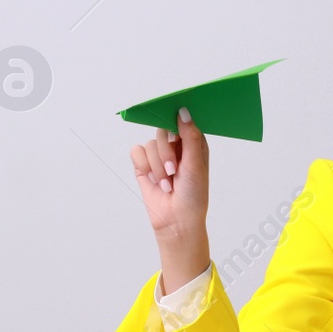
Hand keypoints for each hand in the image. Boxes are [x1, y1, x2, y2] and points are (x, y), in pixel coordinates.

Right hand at [129, 107, 209, 288]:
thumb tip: (183, 111)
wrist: (177, 220)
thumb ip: (190, 136)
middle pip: (162, 131)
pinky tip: (154, 180)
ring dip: (158, 167)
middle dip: (166, 153)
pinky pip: (136, 152)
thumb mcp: (196, 164)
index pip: (182, 120)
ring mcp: (158, 155)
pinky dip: (144, 167)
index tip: (176, 129)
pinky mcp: (144, 165)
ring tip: (167, 183)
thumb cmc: (193, 195)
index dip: (177, 122)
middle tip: (174, 171)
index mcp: (192, 142)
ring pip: (150, 144)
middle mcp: (175, 146)